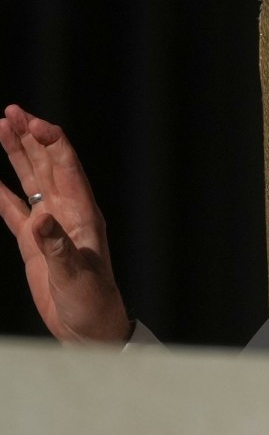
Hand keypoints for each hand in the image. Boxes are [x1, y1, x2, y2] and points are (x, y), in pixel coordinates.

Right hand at [0, 105, 130, 342]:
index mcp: (82, 211)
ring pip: (30, 179)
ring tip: (2, 128)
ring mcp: (49, 223)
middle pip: (46, 163)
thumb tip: (41, 217)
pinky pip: (14, 209)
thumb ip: (57, 246)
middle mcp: (66, 210)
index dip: (50, 140)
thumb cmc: (92, 300)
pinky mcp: (34, 241)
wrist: (89, 325)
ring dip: (17, 154)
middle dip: (31, 136)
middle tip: (11, 111)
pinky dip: (1, 193)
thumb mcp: (76, 274)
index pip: (66, 165)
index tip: (30, 121)